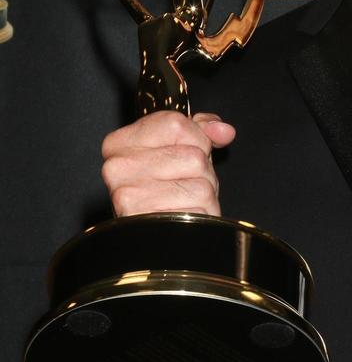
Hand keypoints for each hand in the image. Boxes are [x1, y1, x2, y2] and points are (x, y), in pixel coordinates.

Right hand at [101, 111, 234, 217]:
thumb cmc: (162, 191)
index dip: (196, 138)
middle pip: (194, 157)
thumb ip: (200, 130)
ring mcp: (130, 197)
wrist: (149, 237)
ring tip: (184, 201)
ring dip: (204, 196)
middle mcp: (118, 168)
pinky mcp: (148, 223)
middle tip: (184, 184)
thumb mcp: (176, 150)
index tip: (185, 151)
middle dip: (202, 172)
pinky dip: (202, 215)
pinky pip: (200, 210)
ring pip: (201, 185)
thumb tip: (223, 131)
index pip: (177, 124)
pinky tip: (185, 218)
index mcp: (119, 143)